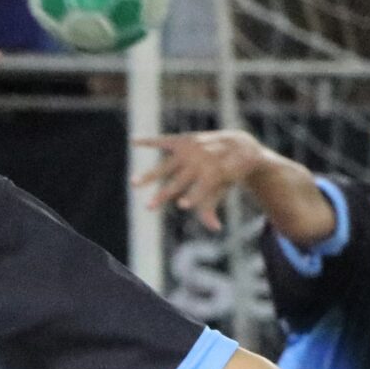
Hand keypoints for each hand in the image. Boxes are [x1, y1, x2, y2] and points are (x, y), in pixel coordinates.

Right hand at [134, 129, 270, 231]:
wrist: (236, 146)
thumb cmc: (227, 174)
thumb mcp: (221, 190)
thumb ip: (211, 207)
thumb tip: (215, 228)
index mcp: (214, 173)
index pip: (201, 189)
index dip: (194, 197)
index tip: (182, 205)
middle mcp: (199, 160)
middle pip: (178, 181)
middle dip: (163, 194)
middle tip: (148, 207)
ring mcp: (189, 150)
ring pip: (165, 165)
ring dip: (149, 175)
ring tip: (132, 183)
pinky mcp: (182, 140)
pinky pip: (162, 141)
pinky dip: (148, 141)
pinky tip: (133, 141)